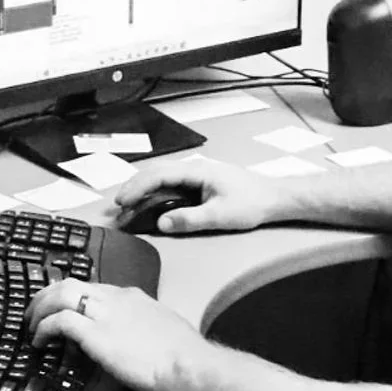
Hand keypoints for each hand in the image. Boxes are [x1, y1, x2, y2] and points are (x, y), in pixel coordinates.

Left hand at [26, 278, 201, 390]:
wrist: (186, 362)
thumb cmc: (182, 353)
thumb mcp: (161, 328)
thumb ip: (143, 326)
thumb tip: (135, 338)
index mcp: (132, 296)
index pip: (93, 287)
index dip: (71, 296)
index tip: (61, 309)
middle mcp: (115, 298)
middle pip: (71, 283)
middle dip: (47, 295)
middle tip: (34, 312)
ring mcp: (104, 313)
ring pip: (60, 294)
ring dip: (40, 308)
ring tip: (30, 325)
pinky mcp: (95, 333)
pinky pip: (59, 321)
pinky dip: (44, 327)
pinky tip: (39, 341)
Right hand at [113, 158, 282, 234]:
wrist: (274, 198)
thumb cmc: (251, 203)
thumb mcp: (220, 216)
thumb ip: (190, 219)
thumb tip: (161, 222)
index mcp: (198, 171)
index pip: (159, 175)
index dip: (137, 188)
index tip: (122, 202)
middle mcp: (195, 168)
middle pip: (156, 172)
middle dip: (134, 187)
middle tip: (117, 206)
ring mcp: (197, 174)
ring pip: (162, 176)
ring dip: (143, 189)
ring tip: (126, 204)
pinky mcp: (200, 182)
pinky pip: (171, 183)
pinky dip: (155, 191)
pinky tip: (148, 202)